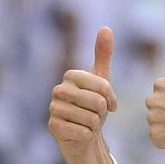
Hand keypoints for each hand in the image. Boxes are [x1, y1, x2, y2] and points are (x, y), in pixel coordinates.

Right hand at [48, 27, 119, 163]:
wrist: (84, 135)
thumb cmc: (93, 107)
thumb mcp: (102, 80)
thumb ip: (102, 54)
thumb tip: (105, 28)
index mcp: (71, 75)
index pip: (103, 86)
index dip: (111, 98)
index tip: (108, 103)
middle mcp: (58, 89)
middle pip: (97, 102)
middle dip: (102, 113)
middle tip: (95, 115)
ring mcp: (53, 108)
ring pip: (90, 119)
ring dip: (94, 125)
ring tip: (87, 123)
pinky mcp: (53, 127)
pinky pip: (82, 132)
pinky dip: (87, 135)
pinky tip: (81, 134)